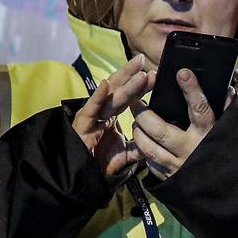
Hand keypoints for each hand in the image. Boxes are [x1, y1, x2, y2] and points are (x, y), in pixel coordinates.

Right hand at [71, 56, 150, 180]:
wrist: (83, 177)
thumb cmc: (100, 163)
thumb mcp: (126, 154)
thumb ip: (139, 147)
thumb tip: (155, 141)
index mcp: (110, 116)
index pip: (127, 97)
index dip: (140, 86)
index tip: (154, 75)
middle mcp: (101, 113)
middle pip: (118, 90)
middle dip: (131, 75)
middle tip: (144, 60)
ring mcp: (91, 117)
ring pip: (109, 97)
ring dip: (124, 83)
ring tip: (138, 72)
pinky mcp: (82, 125)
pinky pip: (91, 109)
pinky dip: (97, 96)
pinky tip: (105, 84)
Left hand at [132, 68, 218, 180]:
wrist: (229, 190)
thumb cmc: (228, 153)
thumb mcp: (231, 129)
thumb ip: (226, 109)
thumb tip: (224, 87)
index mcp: (209, 134)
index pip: (200, 109)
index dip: (191, 90)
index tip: (182, 73)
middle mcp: (191, 150)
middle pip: (160, 130)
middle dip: (144, 114)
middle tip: (136, 101)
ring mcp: (178, 166)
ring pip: (149, 148)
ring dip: (138, 132)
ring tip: (136, 121)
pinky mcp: (170, 178)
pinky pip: (150, 163)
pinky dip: (144, 150)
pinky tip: (143, 140)